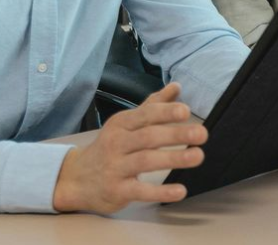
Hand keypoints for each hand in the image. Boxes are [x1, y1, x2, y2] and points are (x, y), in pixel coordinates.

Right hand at [53, 83, 206, 213]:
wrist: (75, 178)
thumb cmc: (110, 147)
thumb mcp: (126, 124)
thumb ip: (153, 106)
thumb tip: (177, 86)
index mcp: (122, 124)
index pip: (145, 115)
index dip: (165, 112)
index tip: (186, 112)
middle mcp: (117, 143)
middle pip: (148, 137)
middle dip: (175, 134)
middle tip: (202, 134)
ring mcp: (115, 168)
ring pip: (145, 161)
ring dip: (173, 158)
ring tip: (198, 156)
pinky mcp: (117, 190)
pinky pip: (140, 191)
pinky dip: (160, 192)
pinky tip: (180, 191)